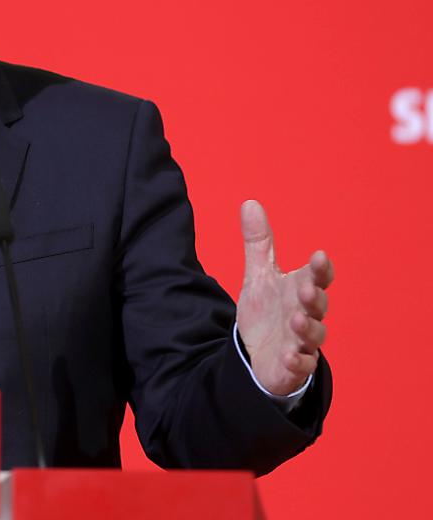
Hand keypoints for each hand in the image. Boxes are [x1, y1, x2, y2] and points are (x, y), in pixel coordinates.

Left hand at [235, 200, 333, 396]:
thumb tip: (250, 202)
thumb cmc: (268, 312)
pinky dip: (298, 361)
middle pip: (318, 305)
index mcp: (301, 291)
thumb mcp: (259, 275)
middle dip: (314, 297)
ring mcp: (302, 342)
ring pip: (313, 335)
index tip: (318, 255)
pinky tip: (290, 356)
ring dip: (308, 328)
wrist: (258, 353)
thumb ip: (259, 243)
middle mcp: (306, 315)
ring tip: (296, 319)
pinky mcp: (294, 366)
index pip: (317, 277)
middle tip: (306, 289)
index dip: (320, 268)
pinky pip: (301, 366)